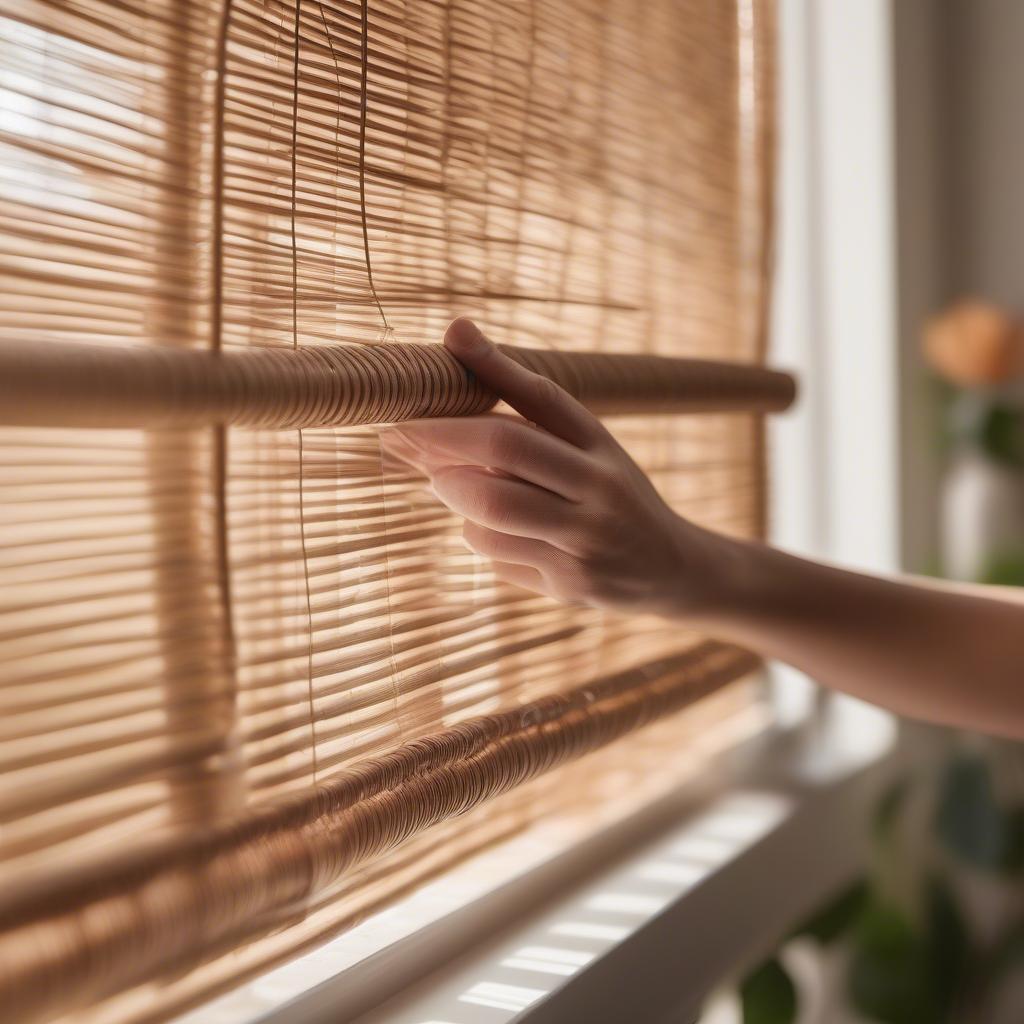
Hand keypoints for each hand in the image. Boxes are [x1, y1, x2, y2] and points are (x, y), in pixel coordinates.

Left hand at [380, 318, 727, 618]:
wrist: (671, 569)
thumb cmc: (612, 493)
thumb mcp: (589, 443)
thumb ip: (528, 402)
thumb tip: (456, 335)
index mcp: (602, 445)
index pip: (536, 400)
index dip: (484, 374)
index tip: (438, 356)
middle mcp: (600, 490)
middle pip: (503, 452)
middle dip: (439, 440)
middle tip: (401, 436)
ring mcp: (586, 543)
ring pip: (488, 512)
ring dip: (453, 495)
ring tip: (447, 485)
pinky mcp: (570, 587)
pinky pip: (497, 555)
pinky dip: (478, 535)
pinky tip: (492, 530)